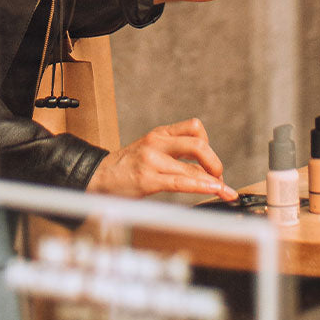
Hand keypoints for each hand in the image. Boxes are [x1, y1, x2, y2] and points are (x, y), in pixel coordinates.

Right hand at [86, 118, 237, 200]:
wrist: (95, 177)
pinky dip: (201, 186)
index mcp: (159, 134)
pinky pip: (180, 182)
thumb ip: (174, 155)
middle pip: (199, 144)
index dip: (210, 145)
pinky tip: (212, 191)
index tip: (211, 164)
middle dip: (216, 163)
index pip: (195, 127)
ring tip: (224, 192)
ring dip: (214, 181)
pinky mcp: (147, 179)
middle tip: (219, 178)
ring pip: (193, 166)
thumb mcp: (150, 151)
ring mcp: (151, 160)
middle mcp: (156, 143)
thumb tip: (204, 170)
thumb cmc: (125, 168)